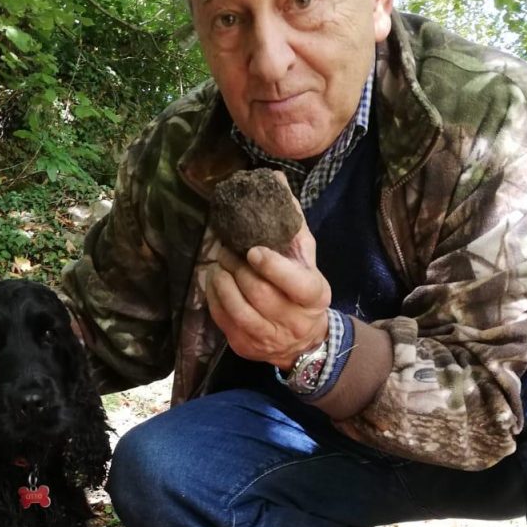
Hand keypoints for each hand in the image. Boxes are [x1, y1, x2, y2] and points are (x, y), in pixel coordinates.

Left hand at [206, 222, 331, 368]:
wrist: (303, 341)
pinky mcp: (245, 346)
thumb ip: (293, 226)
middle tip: (226, 251)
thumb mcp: (307, 261)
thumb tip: (275, 181)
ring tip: (219, 264)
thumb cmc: (302, 292)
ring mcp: (268, 337)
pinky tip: (215, 281)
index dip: (273, 267)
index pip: (296, 284)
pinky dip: (213, 296)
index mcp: (314, 297)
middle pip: (259, 293)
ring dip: (222, 281)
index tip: (253, 250)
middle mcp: (293, 321)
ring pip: (237, 308)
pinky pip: (222, 319)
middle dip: (237, 267)